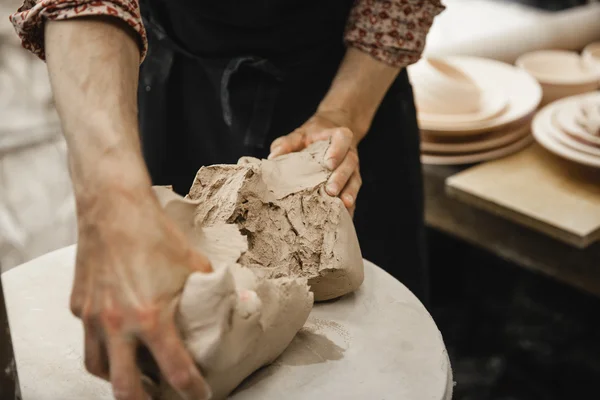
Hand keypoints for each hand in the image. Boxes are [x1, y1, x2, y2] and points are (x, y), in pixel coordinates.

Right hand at [70, 187, 212, 399]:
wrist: (113, 207)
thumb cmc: (155, 235)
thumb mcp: (194, 264)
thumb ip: (217, 290)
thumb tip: (246, 303)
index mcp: (152, 317)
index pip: (175, 371)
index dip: (192, 390)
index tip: (200, 395)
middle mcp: (119, 324)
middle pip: (125, 389)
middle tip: (161, 399)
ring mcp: (94, 317)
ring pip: (99, 369)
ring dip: (118, 379)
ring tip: (136, 377)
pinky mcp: (79, 306)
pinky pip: (88, 340)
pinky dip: (103, 350)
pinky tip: (118, 343)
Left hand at [269, 110, 361, 214]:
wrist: (327, 137)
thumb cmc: (311, 138)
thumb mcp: (298, 136)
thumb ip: (287, 143)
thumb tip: (273, 157)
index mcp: (337, 136)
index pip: (343, 138)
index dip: (338, 150)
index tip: (329, 163)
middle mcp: (348, 152)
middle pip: (350, 163)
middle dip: (341, 178)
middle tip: (330, 191)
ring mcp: (352, 168)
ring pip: (355, 179)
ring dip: (349, 192)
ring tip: (342, 205)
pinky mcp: (351, 182)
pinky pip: (353, 194)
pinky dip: (350, 206)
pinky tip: (345, 217)